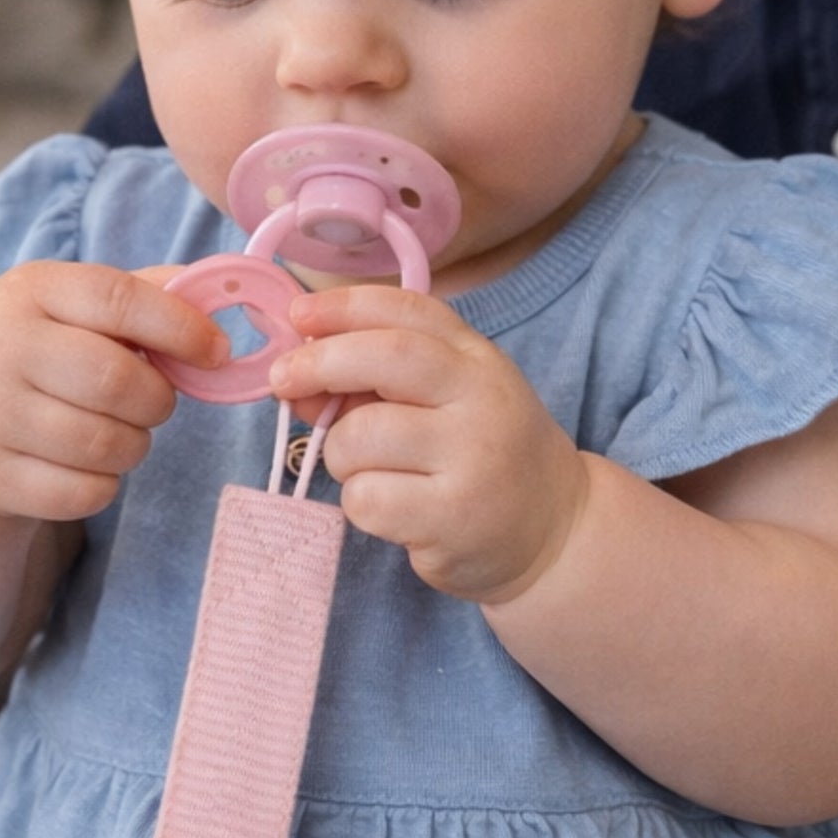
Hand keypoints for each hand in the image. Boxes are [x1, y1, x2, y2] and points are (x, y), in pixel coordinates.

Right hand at [0, 261, 226, 523]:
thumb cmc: (50, 354)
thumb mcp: (83, 308)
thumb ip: (153, 294)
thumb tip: (223, 293)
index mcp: (28, 290)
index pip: (118, 299)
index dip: (181, 327)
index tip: (217, 352)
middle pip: (116, 380)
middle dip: (158, 398)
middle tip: (155, 400)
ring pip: (105, 444)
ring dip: (134, 443)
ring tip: (116, 429)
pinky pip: (86, 492)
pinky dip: (104, 483)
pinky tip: (84, 463)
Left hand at [270, 286, 589, 602]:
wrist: (552, 531)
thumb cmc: (482, 456)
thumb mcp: (446, 401)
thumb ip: (376, 381)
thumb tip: (295, 378)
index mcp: (478, 360)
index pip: (409, 311)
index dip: (344, 306)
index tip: (297, 314)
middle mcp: (482, 401)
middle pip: (386, 358)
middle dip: (320, 362)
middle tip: (284, 380)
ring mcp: (472, 459)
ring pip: (360, 438)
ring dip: (341, 455)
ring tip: (372, 472)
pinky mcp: (454, 518)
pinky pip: (366, 499)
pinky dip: (361, 504)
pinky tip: (395, 511)